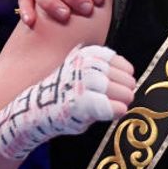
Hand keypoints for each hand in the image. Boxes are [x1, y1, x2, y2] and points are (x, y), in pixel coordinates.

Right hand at [0, 45, 135, 160]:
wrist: (36, 110)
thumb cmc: (65, 93)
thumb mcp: (83, 71)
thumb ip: (105, 70)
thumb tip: (131, 77)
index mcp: (89, 54)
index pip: (124, 66)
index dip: (124, 79)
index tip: (116, 87)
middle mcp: (88, 65)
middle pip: (128, 81)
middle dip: (126, 92)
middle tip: (117, 100)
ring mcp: (85, 83)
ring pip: (125, 93)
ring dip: (123, 103)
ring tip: (114, 107)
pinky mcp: (83, 103)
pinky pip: (115, 108)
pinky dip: (117, 112)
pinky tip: (110, 113)